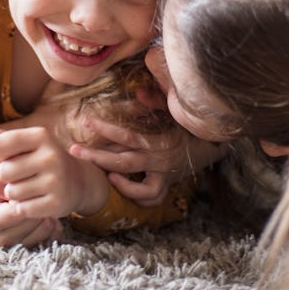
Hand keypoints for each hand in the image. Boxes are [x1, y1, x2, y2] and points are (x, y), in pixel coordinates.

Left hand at [0, 125, 108, 218]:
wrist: (77, 181)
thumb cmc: (42, 158)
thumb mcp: (25, 142)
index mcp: (41, 135)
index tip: (11, 155)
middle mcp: (51, 156)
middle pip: (3, 172)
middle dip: (6, 176)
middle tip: (20, 175)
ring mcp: (56, 181)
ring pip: (11, 192)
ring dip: (13, 193)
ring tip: (27, 187)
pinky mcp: (56, 203)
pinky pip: (22, 209)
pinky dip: (23, 207)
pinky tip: (35, 200)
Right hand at [0, 170, 62, 247]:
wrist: (8, 203)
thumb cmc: (2, 190)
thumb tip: (0, 183)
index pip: (14, 213)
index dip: (25, 200)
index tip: (30, 190)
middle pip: (28, 224)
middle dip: (37, 208)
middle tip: (43, 194)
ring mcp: (16, 248)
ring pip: (40, 233)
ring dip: (47, 216)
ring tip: (46, 203)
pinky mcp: (32, 251)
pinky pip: (50, 240)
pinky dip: (54, 227)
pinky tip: (51, 214)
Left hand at [69, 115, 225, 205]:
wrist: (214, 144)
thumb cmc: (190, 123)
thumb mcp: (176, 108)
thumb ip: (157, 100)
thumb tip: (139, 92)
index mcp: (161, 141)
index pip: (128, 137)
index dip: (106, 129)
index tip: (86, 120)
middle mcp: (161, 162)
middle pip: (124, 163)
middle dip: (96, 157)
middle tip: (74, 150)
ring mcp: (165, 176)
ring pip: (140, 189)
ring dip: (119, 183)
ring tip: (102, 172)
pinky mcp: (167, 185)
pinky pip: (151, 198)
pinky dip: (135, 194)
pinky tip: (120, 182)